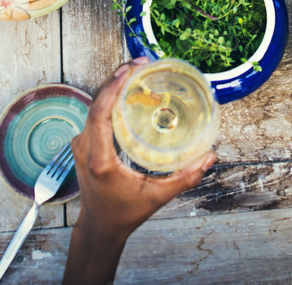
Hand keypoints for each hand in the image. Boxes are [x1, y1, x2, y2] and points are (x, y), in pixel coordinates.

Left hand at [63, 59, 215, 284]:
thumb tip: (210, 156)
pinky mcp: (83, 144)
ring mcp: (81, 145)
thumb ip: (185, 178)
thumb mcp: (157, 197)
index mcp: (100, 159)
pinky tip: (128, 92)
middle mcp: (85, 148)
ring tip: (137, 73)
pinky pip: (95, 115)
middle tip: (141, 63)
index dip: (112, 88)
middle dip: (116, 79)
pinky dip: (110, 100)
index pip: (99, 114)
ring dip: (113, 88)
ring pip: (94, 106)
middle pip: (96, 103)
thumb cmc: (125, 214)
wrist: (99, 227)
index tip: (128, 70)